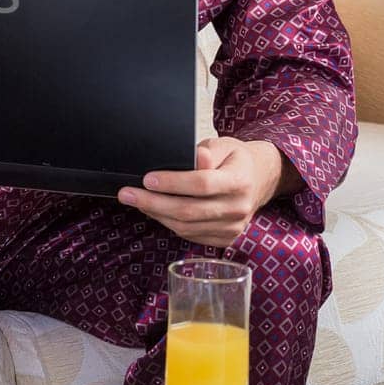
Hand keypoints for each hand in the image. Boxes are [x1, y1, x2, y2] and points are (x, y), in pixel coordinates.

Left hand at [116, 137, 287, 248]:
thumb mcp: (223, 146)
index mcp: (239, 180)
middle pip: (190, 210)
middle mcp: (238, 207)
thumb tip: (197, 157)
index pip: (202, 184)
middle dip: (153, 202)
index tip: (148, 179)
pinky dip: (169, 224)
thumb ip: (207, 151)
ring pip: (186, 226)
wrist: (256, 180)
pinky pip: (191, 235)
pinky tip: (155, 211)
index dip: (172, 183)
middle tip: (127, 194)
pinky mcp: (225, 239)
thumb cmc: (233, 160)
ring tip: (136, 201)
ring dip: (156, 214)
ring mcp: (233, 227)